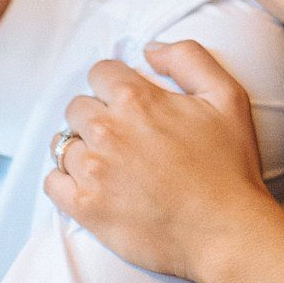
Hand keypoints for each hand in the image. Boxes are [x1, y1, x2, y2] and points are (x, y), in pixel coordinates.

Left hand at [43, 41, 278, 282]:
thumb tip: (149, 49)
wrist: (228, 233)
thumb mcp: (228, 97)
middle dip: (97, 116)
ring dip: (82, 149)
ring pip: (62, 144)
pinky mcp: (86, 208)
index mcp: (137, 99)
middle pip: (77, 107)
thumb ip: (188, 58)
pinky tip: (91, 186)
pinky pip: (52, 182)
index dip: (115, 85)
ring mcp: (93, 171)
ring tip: (110, 165)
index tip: (131, 105)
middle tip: (125, 139)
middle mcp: (107, 130)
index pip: (100, 72)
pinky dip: (65, 181)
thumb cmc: (231, 167)